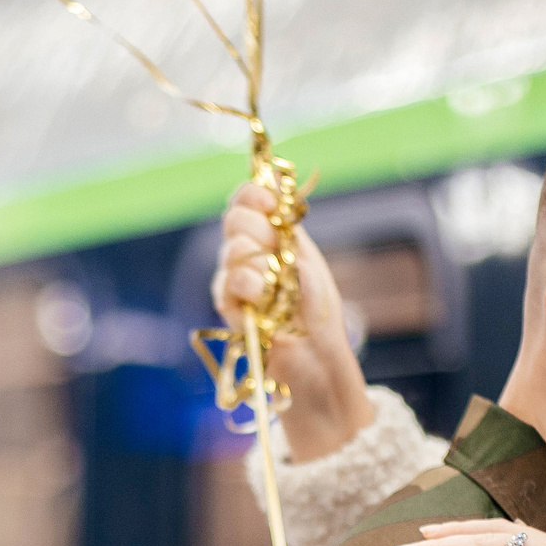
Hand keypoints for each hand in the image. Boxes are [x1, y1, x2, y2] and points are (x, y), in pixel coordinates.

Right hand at [212, 180, 372, 460]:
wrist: (316, 356)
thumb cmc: (318, 313)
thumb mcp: (308, 262)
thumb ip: (287, 229)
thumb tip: (275, 189)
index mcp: (269, 236)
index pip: (246, 200)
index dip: (253, 195)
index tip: (272, 205)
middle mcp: (247, 253)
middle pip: (234, 219)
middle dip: (256, 228)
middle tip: (278, 252)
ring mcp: (234, 279)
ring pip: (232, 248)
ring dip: (259, 262)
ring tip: (278, 287)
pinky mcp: (228, 305)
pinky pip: (228, 280)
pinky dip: (249, 284)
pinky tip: (263, 299)